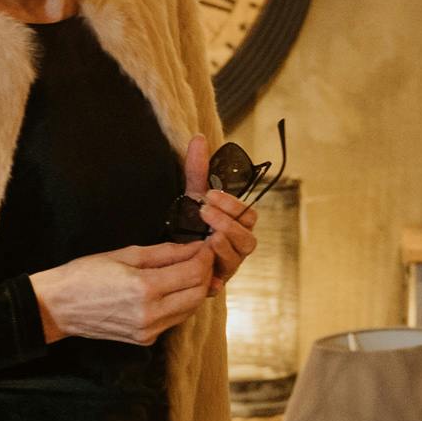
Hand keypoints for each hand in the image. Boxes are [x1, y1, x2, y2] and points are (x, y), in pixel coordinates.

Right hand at [32, 242, 213, 346]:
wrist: (59, 307)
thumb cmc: (86, 275)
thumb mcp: (125, 254)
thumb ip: (163, 253)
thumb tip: (192, 248)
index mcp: (145, 289)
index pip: (193, 273)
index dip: (205, 257)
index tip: (204, 245)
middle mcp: (151, 314)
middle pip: (198, 293)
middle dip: (206, 272)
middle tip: (202, 256)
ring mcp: (149, 331)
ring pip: (191, 309)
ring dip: (196, 289)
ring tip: (190, 270)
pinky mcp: (146, 339)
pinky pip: (175, 319)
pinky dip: (182, 303)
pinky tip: (174, 289)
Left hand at [180, 135, 260, 288]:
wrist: (172, 249)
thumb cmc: (190, 221)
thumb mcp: (192, 194)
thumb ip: (197, 169)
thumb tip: (199, 138)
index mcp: (238, 224)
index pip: (248, 215)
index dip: (232, 205)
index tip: (210, 195)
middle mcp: (239, 245)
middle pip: (249, 238)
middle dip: (228, 224)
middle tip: (204, 212)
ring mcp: (229, 265)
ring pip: (239, 257)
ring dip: (224, 245)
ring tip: (206, 236)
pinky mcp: (216, 282)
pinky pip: (221, 282)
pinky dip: (214, 278)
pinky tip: (204, 268)